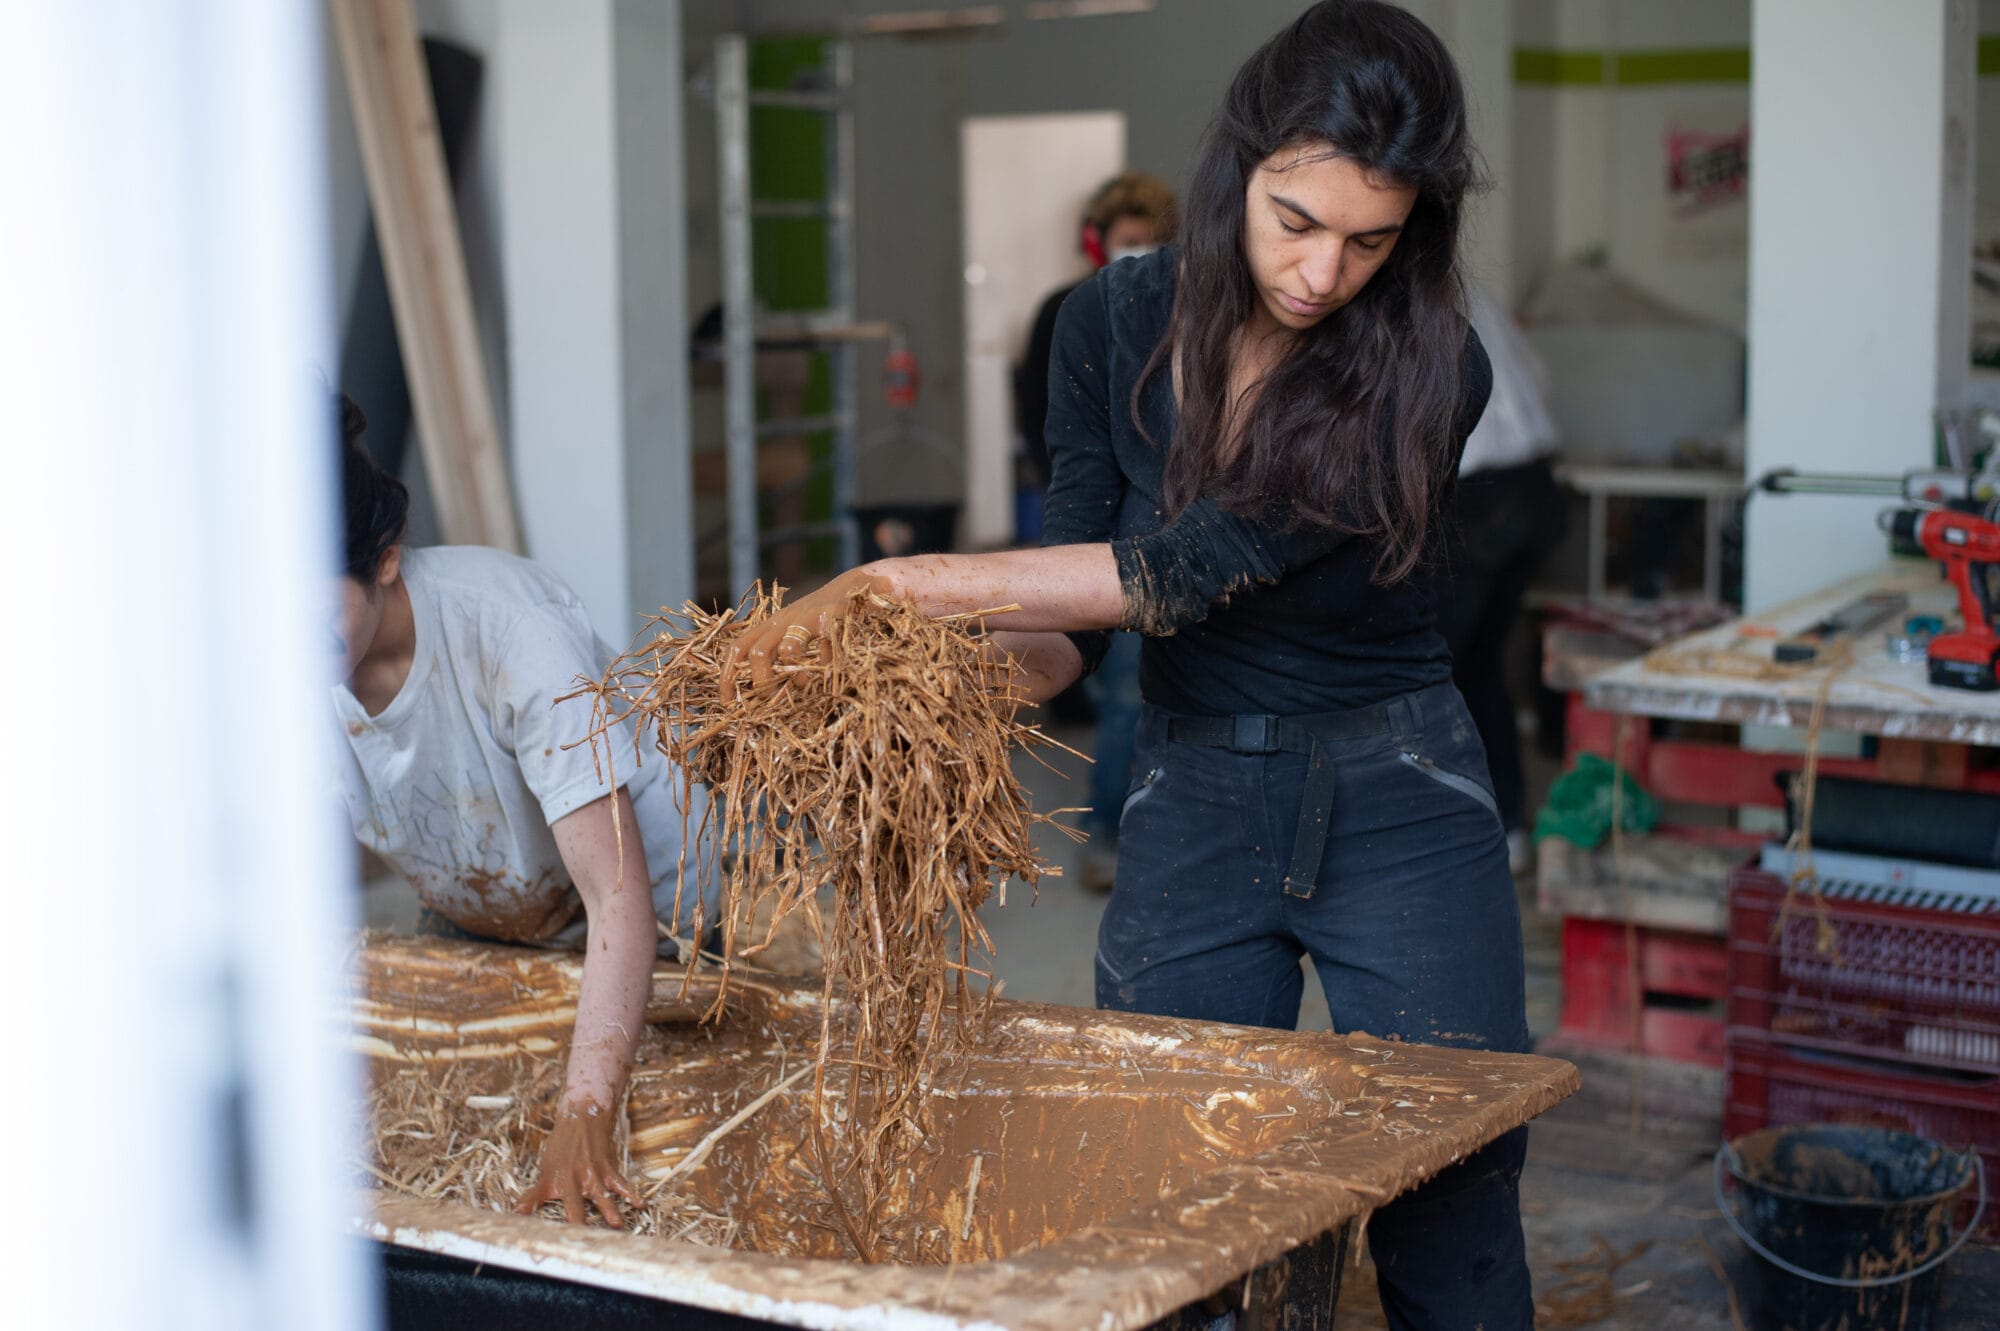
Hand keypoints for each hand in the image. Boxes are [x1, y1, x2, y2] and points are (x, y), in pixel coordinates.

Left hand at [515, 1102, 640, 1226]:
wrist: (583, 1119)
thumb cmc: (562, 1146)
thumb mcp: (545, 1170)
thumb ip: (534, 1194)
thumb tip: (516, 1213)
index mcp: (553, 1181)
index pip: (538, 1199)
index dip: (533, 1213)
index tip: (533, 1233)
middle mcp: (573, 1180)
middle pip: (575, 1207)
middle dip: (578, 1223)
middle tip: (581, 1240)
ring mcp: (592, 1175)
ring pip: (601, 1196)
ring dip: (610, 1211)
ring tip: (617, 1224)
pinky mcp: (608, 1169)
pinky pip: (621, 1184)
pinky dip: (631, 1194)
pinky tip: (640, 1204)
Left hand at [720, 568, 893, 699]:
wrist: (856, 584)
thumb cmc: (822, 616)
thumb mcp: (794, 630)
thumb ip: (779, 652)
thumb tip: (764, 689)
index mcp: (771, 625)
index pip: (738, 648)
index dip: (728, 676)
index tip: (727, 702)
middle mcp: (785, 620)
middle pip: (758, 652)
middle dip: (761, 682)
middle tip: (771, 701)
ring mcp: (808, 617)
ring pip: (789, 649)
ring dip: (795, 676)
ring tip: (804, 685)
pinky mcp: (832, 617)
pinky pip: (825, 648)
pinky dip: (826, 666)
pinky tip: (832, 672)